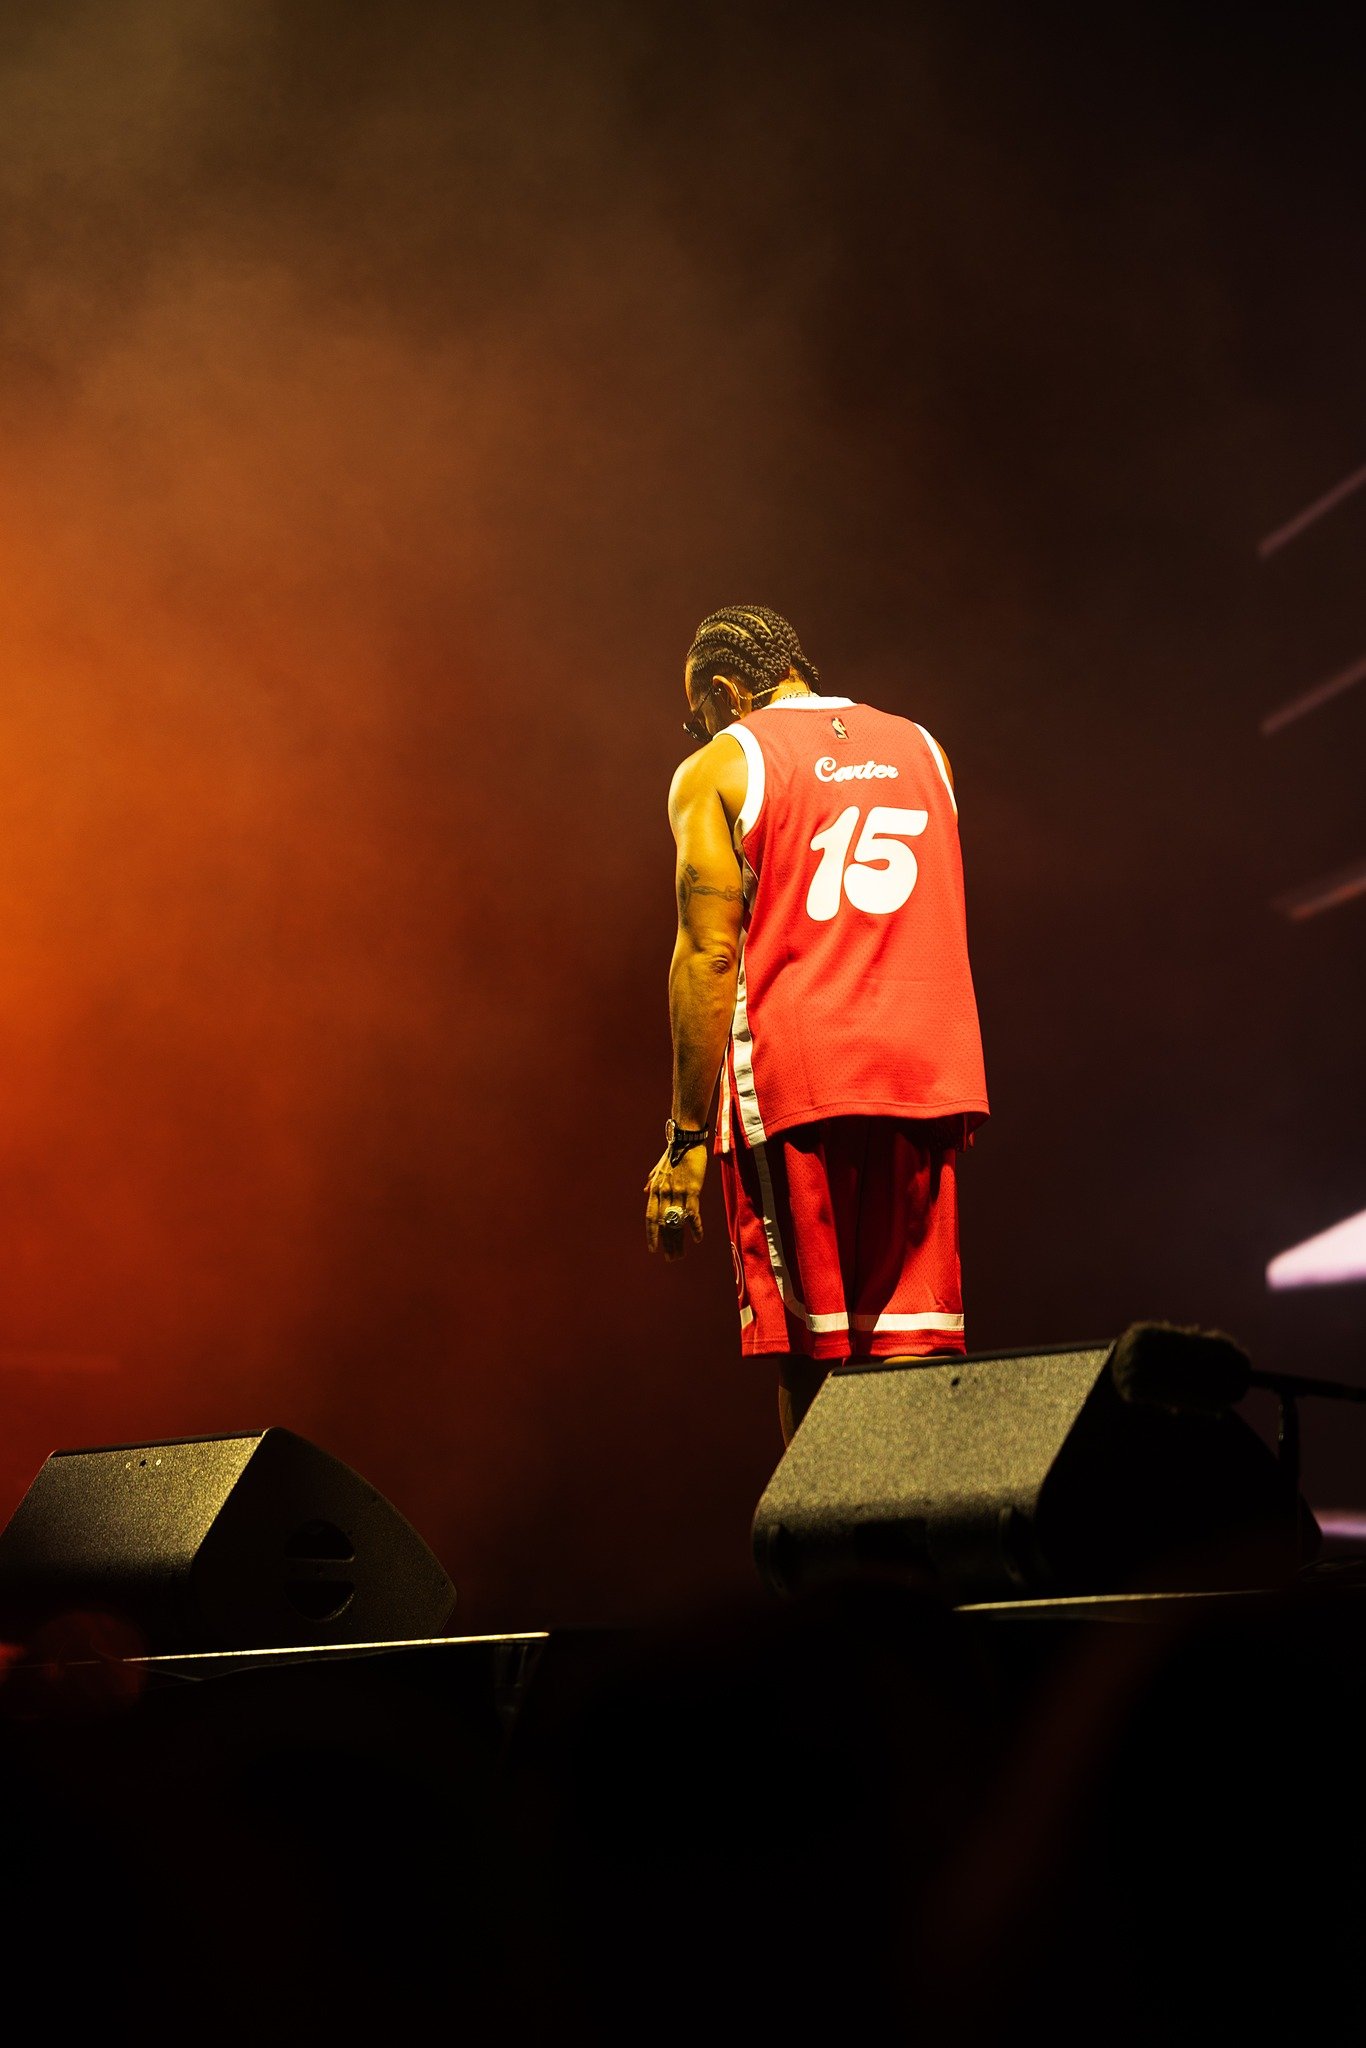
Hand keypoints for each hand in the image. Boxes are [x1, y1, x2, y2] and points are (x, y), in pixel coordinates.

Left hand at [644, 1144, 707, 1259]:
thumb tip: (645, 1191)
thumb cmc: (673, 1153)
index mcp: (656, 1190)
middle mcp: (664, 1194)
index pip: (650, 1217)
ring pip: (677, 1222)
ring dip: (679, 1240)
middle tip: (670, 1259)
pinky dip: (695, 1227)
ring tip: (680, 1255)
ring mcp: (677, 1193)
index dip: (651, 1234)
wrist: (685, 1140)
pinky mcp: (692, 1190)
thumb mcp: (658, 1168)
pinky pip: (692, 1213)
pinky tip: (697, 1238)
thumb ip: (652, 1181)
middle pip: (664, 1225)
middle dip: (666, 1243)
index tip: (653, 1248)